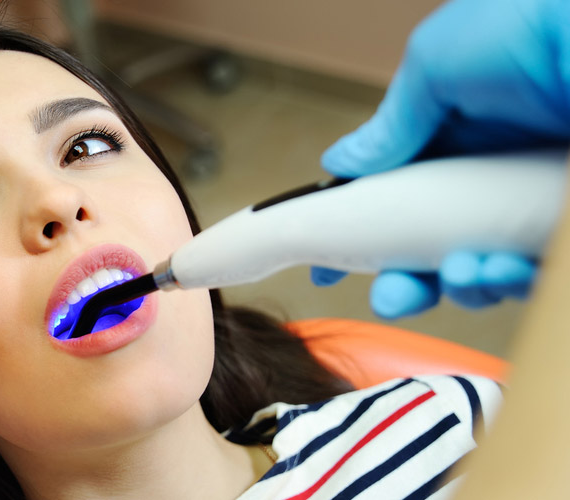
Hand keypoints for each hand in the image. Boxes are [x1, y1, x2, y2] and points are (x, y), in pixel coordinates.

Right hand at [314, 0, 569, 317]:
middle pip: (436, 248)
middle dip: (408, 282)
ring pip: (485, 270)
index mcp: (456, 138)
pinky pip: (536, 275)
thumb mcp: (437, 66)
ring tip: (461, 274)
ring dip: (460, 285)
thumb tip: (338, 163)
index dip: (362, 236)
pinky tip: (499, 268)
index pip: (399, 199)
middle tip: (391, 297)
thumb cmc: (530, 26)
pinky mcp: (564, 228)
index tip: (328, 269)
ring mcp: (534, 202)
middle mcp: (493, 174)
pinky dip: (509, 281)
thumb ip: (390, 125)